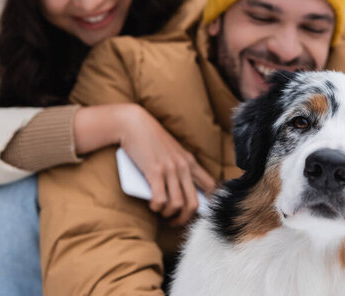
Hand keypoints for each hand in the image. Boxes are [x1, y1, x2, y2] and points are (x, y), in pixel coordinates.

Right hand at [116, 104, 215, 225]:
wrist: (134, 124)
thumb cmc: (149, 140)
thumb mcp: (171, 152)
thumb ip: (178, 168)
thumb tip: (178, 194)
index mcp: (190, 161)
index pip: (210, 186)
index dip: (209, 203)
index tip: (199, 213)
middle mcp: (184, 166)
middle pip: (194, 204)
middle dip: (185, 218)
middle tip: (175, 222)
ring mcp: (171, 169)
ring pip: (178, 205)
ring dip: (169, 214)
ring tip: (161, 213)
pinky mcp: (155, 171)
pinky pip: (160, 199)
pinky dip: (157, 207)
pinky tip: (152, 206)